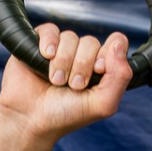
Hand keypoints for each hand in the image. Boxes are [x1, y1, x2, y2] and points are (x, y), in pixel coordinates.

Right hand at [0, 26, 131, 150]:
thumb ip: (120, 76)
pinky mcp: (38, 44)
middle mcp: (82, 57)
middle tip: (73, 86)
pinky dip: (49, 43)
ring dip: (63, 61)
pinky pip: (50, 30)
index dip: (109, 54)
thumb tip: (119, 44)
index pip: (116, 44)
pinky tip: (46, 57)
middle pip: (91, 42)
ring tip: (56, 81)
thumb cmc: (66, 115)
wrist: (31, 120)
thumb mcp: (103, 104)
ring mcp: (60, 50)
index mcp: (101, 68)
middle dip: (82, 65)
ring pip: (70, 37)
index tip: (98, 71)